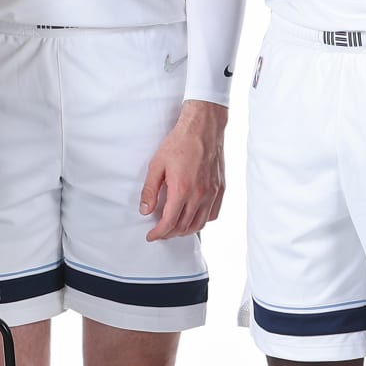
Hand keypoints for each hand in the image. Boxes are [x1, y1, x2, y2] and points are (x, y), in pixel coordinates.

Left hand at [139, 99, 227, 240]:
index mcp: (182, 190)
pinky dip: (201, 221)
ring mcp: (212, 193)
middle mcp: (199, 195)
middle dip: (169, 234)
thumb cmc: (179, 143)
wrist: (203, 128)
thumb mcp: (156, 165)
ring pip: (199, 224)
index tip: (151, 236)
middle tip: (159, 232)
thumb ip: (150, 190)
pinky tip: (193, 218)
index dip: (158, 233)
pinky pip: (212, 214)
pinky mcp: (220, 189)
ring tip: (174, 229)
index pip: (169, 222)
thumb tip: (145, 210)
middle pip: (184, 227)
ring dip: (185, 231)